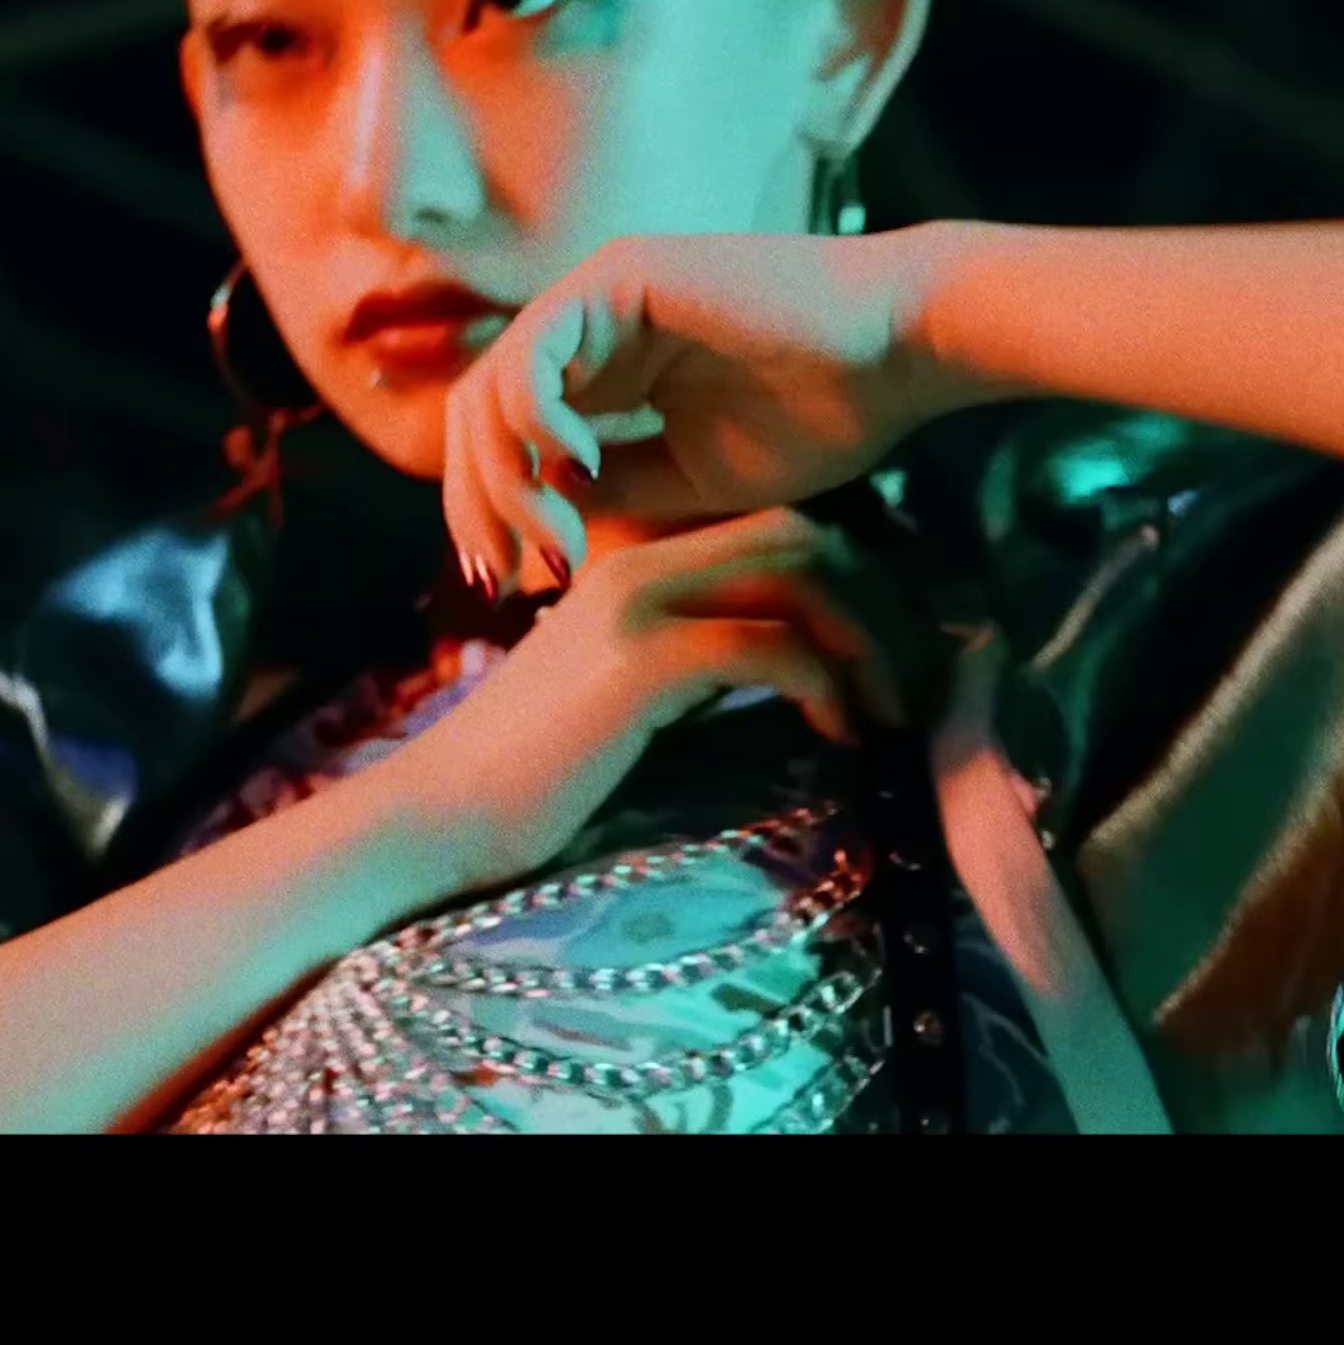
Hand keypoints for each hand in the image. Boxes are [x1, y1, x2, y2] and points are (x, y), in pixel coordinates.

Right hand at [364, 508, 908, 905]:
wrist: (437, 814)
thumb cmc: (528, 776)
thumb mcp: (623, 695)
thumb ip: (692, 661)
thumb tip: (788, 671)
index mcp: (634, 558)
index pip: (774, 530)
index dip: (848, 580)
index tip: (880, 657)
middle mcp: (638, 559)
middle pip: (803, 534)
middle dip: (875, 600)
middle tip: (906, 681)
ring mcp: (639, 601)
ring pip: (801, 574)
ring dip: (867, 642)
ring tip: (888, 712)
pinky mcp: (644, 659)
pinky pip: (773, 644)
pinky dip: (828, 685)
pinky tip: (841, 734)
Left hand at [442, 228, 956, 593]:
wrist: (897, 354)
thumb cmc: (820, 415)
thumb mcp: (690, 479)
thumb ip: (610, 493)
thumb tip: (539, 522)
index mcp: (601, 373)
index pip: (501, 441)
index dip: (488, 514)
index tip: (505, 585)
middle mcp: (585, 330)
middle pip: (474, 417)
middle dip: (474, 505)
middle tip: (498, 577)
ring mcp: (596, 297)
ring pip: (489, 390)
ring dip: (505, 479)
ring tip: (557, 540)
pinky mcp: (617, 278)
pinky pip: (533, 351)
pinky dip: (537, 419)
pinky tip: (578, 467)